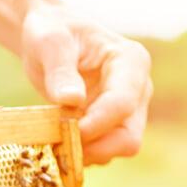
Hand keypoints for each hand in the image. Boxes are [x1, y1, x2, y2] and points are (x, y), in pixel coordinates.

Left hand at [20, 2, 152, 164]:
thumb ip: (60, 69)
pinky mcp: (110, 125)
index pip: (122, 105)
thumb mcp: (49, 42)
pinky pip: (101, 151)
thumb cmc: (52, 32)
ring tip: (52, 140)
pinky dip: (79, 153)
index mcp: (130, 63)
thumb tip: (72, 100)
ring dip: (84, 154)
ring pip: (116, 150)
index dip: (93, 125)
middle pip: (128, 138)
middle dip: (93, 148)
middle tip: (58, 145)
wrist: (49, 39)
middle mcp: (137, 90)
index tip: (63, 129)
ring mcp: (126, 111)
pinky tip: (55, 141)